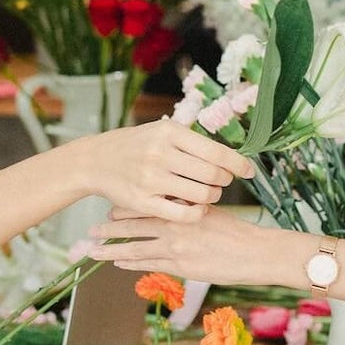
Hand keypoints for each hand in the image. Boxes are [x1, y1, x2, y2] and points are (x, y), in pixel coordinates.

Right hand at [77, 119, 257, 223]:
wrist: (95, 161)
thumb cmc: (134, 145)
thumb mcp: (161, 131)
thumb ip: (191, 141)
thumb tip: (228, 155)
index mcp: (169, 132)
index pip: (216, 151)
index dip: (238, 163)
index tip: (249, 170)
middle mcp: (161, 154)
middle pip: (213, 174)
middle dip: (224, 180)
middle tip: (222, 182)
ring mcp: (152, 179)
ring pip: (202, 195)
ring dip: (212, 197)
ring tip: (208, 194)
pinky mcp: (144, 201)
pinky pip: (184, 213)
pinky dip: (198, 213)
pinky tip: (198, 209)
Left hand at [87, 207, 303, 287]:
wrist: (256, 252)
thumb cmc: (238, 232)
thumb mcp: (212, 211)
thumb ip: (188, 208)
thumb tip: (171, 202)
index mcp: (183, 207)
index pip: (148, 203)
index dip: (127, 206)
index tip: (112, 207)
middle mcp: (176, 224)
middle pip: (135, 225)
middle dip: (111, 228)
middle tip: (92, 228)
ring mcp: (176, 247)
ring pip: (136, 246)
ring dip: (112, 248)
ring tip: (94, 249)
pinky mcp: (181, 266)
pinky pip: (149, 264)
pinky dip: (131, 262)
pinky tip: (119, 261)